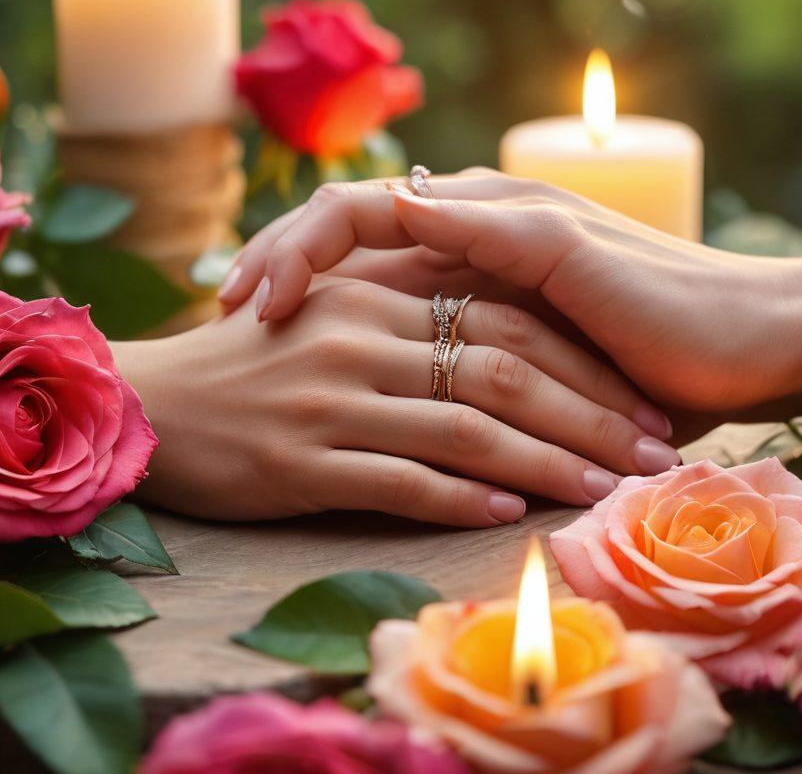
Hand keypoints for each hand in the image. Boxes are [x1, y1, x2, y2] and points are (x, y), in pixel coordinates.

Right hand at [113, 278, 678, 526]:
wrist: (148, 403)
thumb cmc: (249, 363)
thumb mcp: (328, 310)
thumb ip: (407, 309)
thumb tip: (498, 338)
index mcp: (375, 289)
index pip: (504, 317)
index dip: (581, 359)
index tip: (640, 398)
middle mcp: (360, 335)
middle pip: (503, 368)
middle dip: (590, 414)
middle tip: (653, 452)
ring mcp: (330, 398)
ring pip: (465, 427)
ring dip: (548, 462)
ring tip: (608, 490)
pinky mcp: (299, 461)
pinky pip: (399, 479)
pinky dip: (462, 497)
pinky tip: (512, 513)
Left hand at [217, 170, 801, 424]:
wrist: (753, 344)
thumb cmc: (655, 368)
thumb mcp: (547, 366)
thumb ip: (487, 359)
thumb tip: (424, 394)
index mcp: (485, 244)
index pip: (369, 236)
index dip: (302, 266)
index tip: (249, 316)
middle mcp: (489, 218)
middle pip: (353, 215)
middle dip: (279, 253)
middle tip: (223, 304)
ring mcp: (518, 220)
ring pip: (379, 210)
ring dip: (302, 247)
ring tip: (248, 300)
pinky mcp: (553, 240)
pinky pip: (448, 226)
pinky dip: (372, 246)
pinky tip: (318, 276)